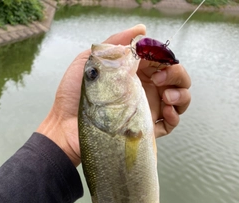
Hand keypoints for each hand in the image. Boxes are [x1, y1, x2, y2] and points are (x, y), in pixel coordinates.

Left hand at [37, 24, 190, 166]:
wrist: (66, 127)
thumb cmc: (74, 95)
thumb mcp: (90, 60)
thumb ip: (115, 43)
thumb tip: (141, 29)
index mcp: (134, 73)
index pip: (161, 61)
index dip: (165, 58)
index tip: (156, 60)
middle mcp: (145, 89)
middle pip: (176, 78)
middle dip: (177, 75)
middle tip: (159, 79)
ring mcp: (147, 109)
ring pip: (180, 99)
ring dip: (181, 95)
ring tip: (167, 98)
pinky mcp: (146, 128)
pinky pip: (171, 123)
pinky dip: (175, 116)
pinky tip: (166, 111)